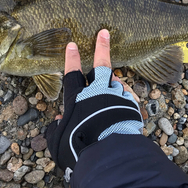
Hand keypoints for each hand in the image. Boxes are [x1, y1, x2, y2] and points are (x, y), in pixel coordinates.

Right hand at [46, 29, 142, 175]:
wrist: (109, 154)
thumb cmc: (79, 148)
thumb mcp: (58, 142)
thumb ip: (56, 130)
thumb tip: (59, 122)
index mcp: (77, 98)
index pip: (72, 73)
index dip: (71, 58)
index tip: (72, 44)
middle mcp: (98, 92)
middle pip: (100, 65)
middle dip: (102, 47)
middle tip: (104, 33)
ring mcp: (116, 97)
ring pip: (116, 83)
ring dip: (113, 86)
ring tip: (113, 96)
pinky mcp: (130, 106)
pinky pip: (126, 99)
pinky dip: (123, 101)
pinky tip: (123, 109)